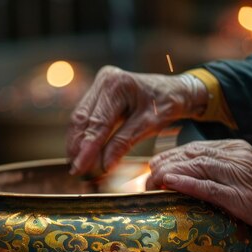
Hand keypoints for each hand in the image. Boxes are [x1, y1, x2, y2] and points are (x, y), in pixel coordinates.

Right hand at [67, 65, 207, 176]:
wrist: (176, 91)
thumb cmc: (167, 105)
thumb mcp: (149, 125)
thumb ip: (124, 143)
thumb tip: (104, 165)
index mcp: (118, 84)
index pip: (98, 122)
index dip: (87, 148)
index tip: (79, 168)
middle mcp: (105, 80)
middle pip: (83, 119)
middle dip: (77, 147)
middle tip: (75, 171)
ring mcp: (99, 85)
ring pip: (80, 119)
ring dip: (76, 143)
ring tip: (75, 166)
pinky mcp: (98, 93)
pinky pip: (85, 117)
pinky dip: (83, 136)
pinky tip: (81, 153)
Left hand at [146, 140, 251, 233]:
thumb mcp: (242, 170)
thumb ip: (219, 168)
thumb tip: (188, 174)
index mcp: (232, 149)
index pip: (192, 148)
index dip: (169, 157)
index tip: (153, 167)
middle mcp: (232, 157)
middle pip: (189, 156)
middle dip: (163, 166)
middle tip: (145, 179)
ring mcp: (236, 175)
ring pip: (195, 167)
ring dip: (168, 174)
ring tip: (150, 182)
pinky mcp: (239, 196)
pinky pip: (208, 187)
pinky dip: (186, 183)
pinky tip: (169, 184)